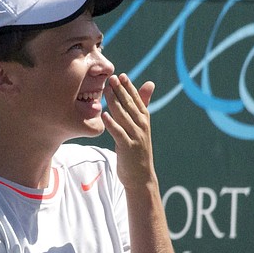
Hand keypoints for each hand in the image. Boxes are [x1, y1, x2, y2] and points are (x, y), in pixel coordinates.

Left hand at [102, 73, 156, 190]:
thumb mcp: (140, 128)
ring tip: (106, 90)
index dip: (129, 87)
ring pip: (124, 116)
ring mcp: (135, 137)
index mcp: (144, 120)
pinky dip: (112, 123)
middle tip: (112, 77)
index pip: (137, 100)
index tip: (121, 75)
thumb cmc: (137, 150)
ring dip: (115, 102)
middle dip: (121, 90)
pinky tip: (104, 115)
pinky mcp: (128, 148)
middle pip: (130, 105)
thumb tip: (149, 84)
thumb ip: (141, 107)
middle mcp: (142, 126)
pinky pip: (118, 133)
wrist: (141, 177)